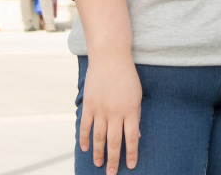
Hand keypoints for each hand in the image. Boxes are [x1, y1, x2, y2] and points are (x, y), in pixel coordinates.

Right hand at [79, 57, 141, 173]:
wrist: (110, 58)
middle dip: (114, 159)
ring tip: (99, 164)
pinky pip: (85, 126)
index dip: (131, 153)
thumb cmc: (127, 76)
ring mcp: (100, 109)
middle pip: (114, 141)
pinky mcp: (89, 105)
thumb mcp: (137, 95)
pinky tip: (84, 148)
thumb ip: (135, 115)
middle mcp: (115, 112)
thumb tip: (135, 135)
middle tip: (112, 173)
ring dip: (98, 153)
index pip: (132, 137)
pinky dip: (84, 138)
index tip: (131, 165)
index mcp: (130, 110)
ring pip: (98, 137)